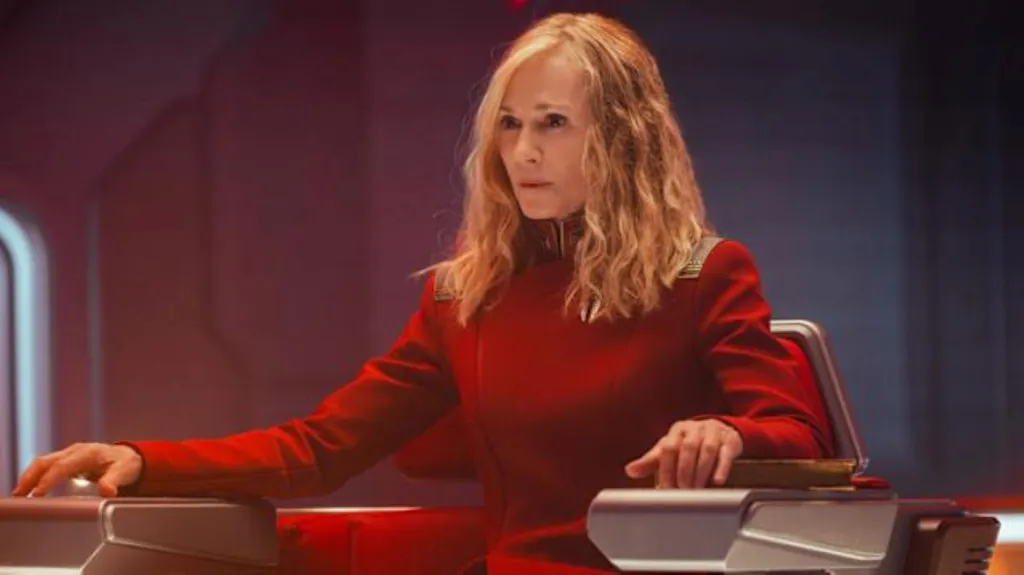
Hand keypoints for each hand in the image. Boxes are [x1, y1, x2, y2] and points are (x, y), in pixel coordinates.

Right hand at [12, 443, 142, 497]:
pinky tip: (29, 490)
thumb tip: (107, 491)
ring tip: (19, 495)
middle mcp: (75, 451)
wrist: (128, 456)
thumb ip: (114, 481)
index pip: (62, 466)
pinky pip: (46, 467)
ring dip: (29, 477)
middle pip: (46, 461)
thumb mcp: (125, 472)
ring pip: (43, 463)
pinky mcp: (66, 461)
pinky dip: (35, 477)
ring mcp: (69, 455)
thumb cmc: (126, 464)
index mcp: (87, 453)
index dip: (49, 479)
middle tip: (20, 495)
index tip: (37, 493)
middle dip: (31, 477)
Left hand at [625, 419, 742, 487]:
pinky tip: (717, 481)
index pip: (668, 448)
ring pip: (707, 450)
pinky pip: (726, 453)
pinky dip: (721, 468)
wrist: (717, 431)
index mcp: (676, 430)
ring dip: (701, 472)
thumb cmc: (688, 444)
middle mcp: (694, 428)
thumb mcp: (669, 450)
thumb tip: (630, 470)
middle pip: (688, 448)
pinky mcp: (730, 440)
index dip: (666, 469)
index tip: (665, 488)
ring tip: (696, 489)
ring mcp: (713, 432)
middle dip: (684, 472)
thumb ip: (650, 461)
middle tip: (683, 491)